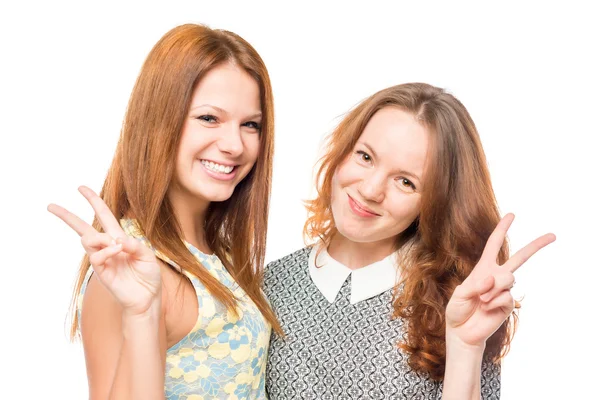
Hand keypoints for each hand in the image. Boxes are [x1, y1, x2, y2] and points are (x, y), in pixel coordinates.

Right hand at [48, 186, 161, 315]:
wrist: (147, 298)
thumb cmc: (148, 276)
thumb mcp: (147, 255)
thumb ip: (135, 245)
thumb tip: (118, 239)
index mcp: (119, 239)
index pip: (104, 216)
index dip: (94, 201)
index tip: (81, 188)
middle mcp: (108, 247)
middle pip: (83, 228)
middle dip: (68, 216)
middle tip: (51, 206)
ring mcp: (103, 259)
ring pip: (88, 240)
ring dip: (100, 238)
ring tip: (116, 245)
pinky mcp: (101, 272)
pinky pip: (96, 256)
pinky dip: (107, 250)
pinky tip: (117, 251)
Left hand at [445, 213, 554, 347]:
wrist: (462, 331)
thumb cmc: (457, 310)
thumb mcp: (460, 293)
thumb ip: (476, 284)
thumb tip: (493, 278)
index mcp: (483, 268)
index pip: (494, 245)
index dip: (502, 229)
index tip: (511, 215)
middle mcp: (496, 276)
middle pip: (520, 258)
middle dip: (536, 246)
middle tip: (552, 235)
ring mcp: (504, 290)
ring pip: (508, 278)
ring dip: (492, 288)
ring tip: (481, 300)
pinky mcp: (509, 304)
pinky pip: (506, 296)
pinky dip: (493, 301)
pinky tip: (487, 308)